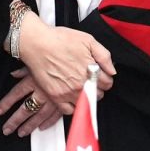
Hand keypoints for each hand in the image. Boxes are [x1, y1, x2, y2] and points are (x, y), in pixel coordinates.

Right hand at [0, 17, 110, 133]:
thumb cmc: (60, 40)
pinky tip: (71, 97)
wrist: (37, 44)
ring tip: (80, 87)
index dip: (105, 78)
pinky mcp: (56, 97)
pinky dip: (72, 106)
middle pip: (98, 94)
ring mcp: (68, 92)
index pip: (108, 83)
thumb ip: (104, 56)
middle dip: (96, 87)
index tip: (100, 76)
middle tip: (89, 80)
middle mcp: (82, 84)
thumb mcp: (88, 40)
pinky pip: (69, 110)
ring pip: (86, 104)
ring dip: (86, 97)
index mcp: (91, 70)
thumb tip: (112, 70)